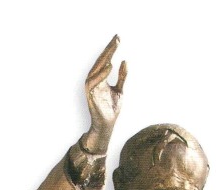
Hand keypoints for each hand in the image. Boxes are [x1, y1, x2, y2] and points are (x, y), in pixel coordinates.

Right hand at [84, 36, 126, 152]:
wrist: (108, 126)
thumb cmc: (111, 110)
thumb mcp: (120, 90)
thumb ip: (122, 77)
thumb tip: (125, 61)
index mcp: (100, 78)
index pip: (105, 60)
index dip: (111, 49)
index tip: (118, 38)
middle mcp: (94, 81)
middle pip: (101, 61)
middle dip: (109, 49)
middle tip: (117, 38)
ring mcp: (91, 87)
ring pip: (96, 68)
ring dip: (105, 57)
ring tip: (114, 47)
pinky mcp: (91, 95)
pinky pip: (94, 82)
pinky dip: (101, 74)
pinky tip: (109, 65)